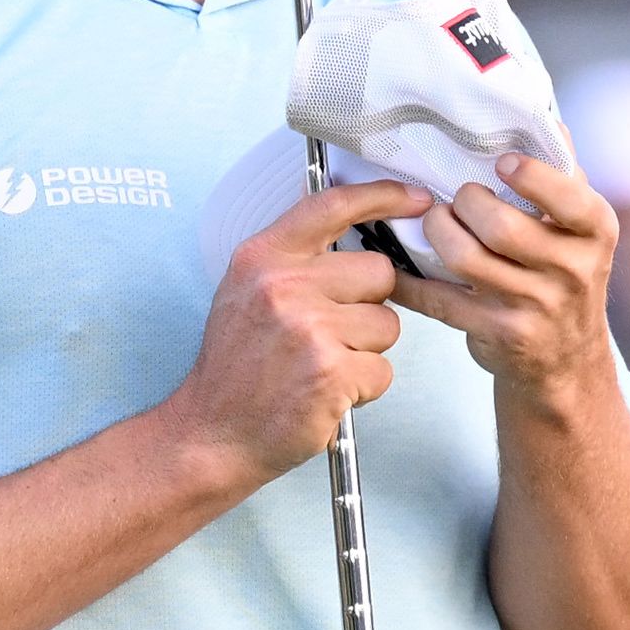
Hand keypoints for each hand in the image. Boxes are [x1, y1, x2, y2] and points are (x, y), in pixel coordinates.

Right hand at [169, 181, 432, 478]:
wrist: (212, 432)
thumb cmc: (235, 366)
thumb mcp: (245, 290)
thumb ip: (292, 256)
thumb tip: (347, 225)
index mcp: (262, 257)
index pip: (333, 206)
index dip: (383, 197)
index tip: (416, 199)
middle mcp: (284, 286)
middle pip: (379, 272)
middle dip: (370, 303)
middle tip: (332, 331)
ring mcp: (309, 329)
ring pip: (388, 324)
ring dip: (367, 349)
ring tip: (325, 364)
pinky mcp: (330, 373)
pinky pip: (383, 370)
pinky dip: (364, 388)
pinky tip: (328, 392)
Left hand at [388, 153, 619, 410]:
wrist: (567, 360)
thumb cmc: (564, 273)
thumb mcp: (581, 226)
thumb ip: (563, 173)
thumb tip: (543, 114)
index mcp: (595, 232)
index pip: (570, 199)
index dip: (532, 177)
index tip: (502, 162)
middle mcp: (571, 270)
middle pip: (501, 226)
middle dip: (466, 203)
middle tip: (458, 198)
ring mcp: (535, 306)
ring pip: (466, 259)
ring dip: (437, 231)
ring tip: (436, 221)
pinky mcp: (498, 334)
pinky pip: (439, 299)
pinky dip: (409, 280)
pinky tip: (397, 264)